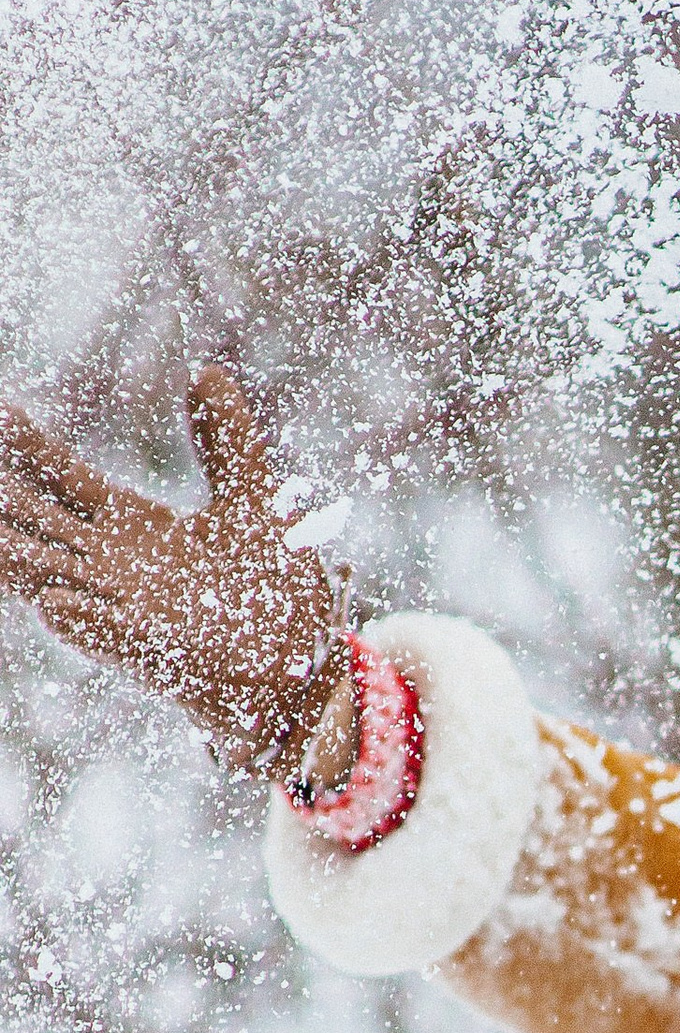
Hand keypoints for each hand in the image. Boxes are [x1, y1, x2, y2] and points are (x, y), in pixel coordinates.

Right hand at [0, 367, 349, 783]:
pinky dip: (80, 619)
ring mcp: (125, 609)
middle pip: (39, 522)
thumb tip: (205, 372)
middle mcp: (113, 565)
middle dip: (7, 502)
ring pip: (51, 578)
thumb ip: (226, 440)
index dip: (33, 447)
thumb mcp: (251, 499)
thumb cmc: (268, 586)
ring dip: (17, 560)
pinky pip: (103, 635)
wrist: (297, 660)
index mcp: (130, 526)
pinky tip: (53, 602)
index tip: (6, 411)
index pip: (65, 478)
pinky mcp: (151, 650)